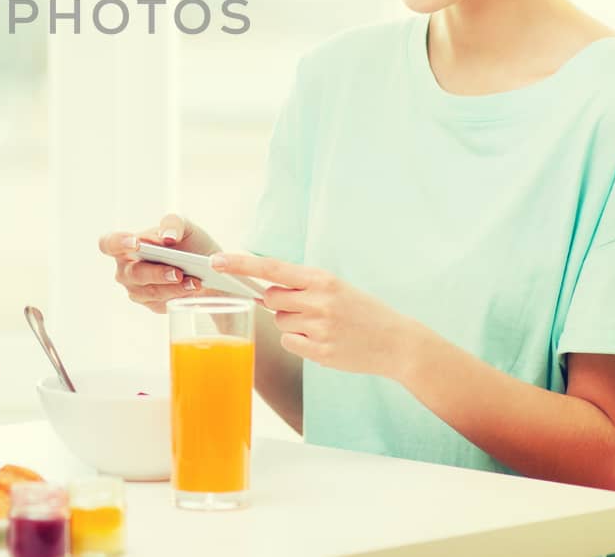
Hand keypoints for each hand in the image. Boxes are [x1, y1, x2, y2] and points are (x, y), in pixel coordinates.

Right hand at [98, 214, 219, 313]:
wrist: (207, 265)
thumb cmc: (188, 242)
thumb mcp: (184, 226)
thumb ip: (174, 224)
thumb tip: (167, 236)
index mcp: (126, 244)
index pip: (108, 244)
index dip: (117, 243)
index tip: (136, 244)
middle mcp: (127, 268)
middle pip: (133, 273)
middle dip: (156, 273)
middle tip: (178, 272)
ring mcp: (137, 289)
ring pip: (150, 292)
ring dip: (173, 288)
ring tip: (194, 282)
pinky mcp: (152, 304)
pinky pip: (162, 303)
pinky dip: (179, 296)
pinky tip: (192, 289)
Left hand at [209, 252, 418, 377]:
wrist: (397, 342)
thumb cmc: (362, 311)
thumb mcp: (336, 287)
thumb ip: (303, 285)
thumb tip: (264, 288)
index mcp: (321, 279)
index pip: (271, 268)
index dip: (240, 264)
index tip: (216, 261)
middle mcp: (319, 301)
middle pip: (270, 299)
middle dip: (278, 303)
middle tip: (304, 308)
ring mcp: (320, 328)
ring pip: (280, 322)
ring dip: (293, 324)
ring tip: (322, 325)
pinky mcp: (320, 352)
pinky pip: (290, 343)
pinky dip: (301, 342)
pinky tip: (324, 341)